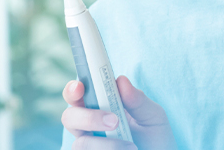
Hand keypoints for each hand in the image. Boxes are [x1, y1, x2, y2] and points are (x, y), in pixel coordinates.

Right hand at [61, 77, 177, 149]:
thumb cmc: (155, 137)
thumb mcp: (153, 116)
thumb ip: (138, 100)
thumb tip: (121, 80)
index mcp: (100, 107)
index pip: (78, 94)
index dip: (73, 89)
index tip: (79, 87)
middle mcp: (89, 127)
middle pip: (69, 117)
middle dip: (89, 117)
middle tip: (114, 121)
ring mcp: (89, 146)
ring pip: (81, 143)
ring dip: (108, 145)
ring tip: (131, 147)